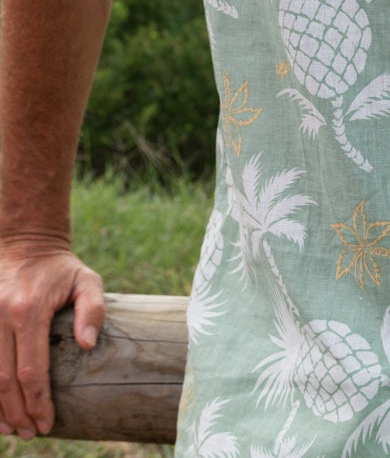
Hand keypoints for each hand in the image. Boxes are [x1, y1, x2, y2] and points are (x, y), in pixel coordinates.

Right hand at [0, 243, 104, 438]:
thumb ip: (93, 309)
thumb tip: (88, 345)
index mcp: (28, 311)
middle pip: (4, 380)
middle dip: (17, 412)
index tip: (48, 423)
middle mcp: (1, 318)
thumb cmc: (61, 268)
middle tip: (32, 433)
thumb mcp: (86, 280)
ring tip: (13, 429)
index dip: (38, 402)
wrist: (25, 243)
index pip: (31, 370)